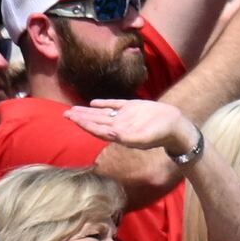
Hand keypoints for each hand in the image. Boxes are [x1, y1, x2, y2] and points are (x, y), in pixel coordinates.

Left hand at [71, 97, 198, 156]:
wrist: (175, 125)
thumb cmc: (160, 134)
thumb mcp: (143, 138)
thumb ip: (126, 137)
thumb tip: (110, 134)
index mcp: (119, 134)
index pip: (96, 129)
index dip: (83, 124)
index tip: (71, 118)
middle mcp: (118, 125)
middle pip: (95, 121)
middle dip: (80, 118)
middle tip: (64, 114)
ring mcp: (125, 116)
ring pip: (101, 113)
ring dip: (87, 112)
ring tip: (72, 109)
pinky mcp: (132, 107)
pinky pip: (114, 105)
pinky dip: (103, 104)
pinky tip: (93, 103)